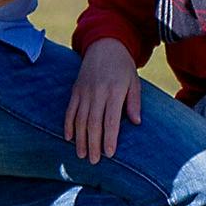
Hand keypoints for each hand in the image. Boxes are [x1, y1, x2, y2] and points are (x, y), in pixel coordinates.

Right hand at [64, 38, 140, 163]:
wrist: (104, 45)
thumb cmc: (123, 67)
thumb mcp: (134, 82)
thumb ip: (134, 102)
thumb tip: (136, 122)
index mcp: (115, 91)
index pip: (111, 119)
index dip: (109, 137)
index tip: (109, 153)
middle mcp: (98, 92)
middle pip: (94, 123)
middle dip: (93, 143)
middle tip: (94, 161)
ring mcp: (84, 91)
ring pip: (80, 119)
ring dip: (80, 138)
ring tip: (82, 155)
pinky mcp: (75, 90)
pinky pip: (70, 110)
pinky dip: (68, 125)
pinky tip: (69, 138)